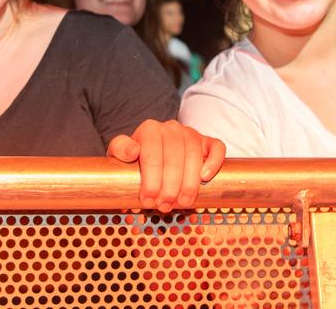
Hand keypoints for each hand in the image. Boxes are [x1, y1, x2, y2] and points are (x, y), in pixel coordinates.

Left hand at [107, 119, 225, 212]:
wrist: (151, 157)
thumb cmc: (135, 161)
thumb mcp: (119, 155)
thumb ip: (120, 149)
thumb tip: (133, 151)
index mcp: (149, 129)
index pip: (152, 154)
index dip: (151, 180)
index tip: (148, 200)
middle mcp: (171, 128)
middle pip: (174, 157)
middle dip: (170, 186)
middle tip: (164, 206)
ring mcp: (190, 134)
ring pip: (194, 154)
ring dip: (189, 182)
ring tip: (182, 203)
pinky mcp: (207, 142)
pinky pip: (216, 147)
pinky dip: (214, 161)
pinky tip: (205, 178)